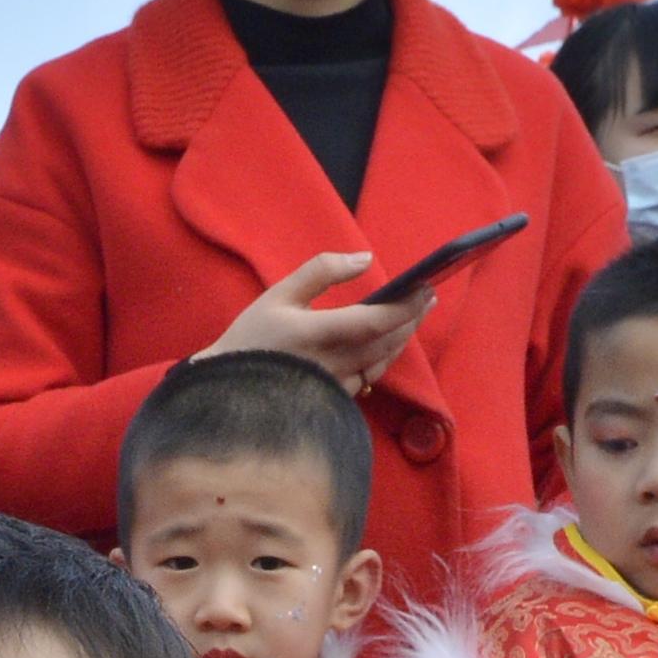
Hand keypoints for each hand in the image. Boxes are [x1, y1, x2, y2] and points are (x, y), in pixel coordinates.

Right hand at [204, 253, 431, 396]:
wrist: (229, 393)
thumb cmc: (252, 339)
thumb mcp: (279, 295)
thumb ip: (322, 271)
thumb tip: (364, 258)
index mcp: (320, 334)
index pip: (376, 321)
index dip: (405, 306)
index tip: (425, 287)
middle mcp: (334, 363)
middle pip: (388, 341)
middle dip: (412, 317)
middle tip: (428, 297)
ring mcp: (336, 385)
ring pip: (383, 361)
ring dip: (403, 337)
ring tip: (414, 316)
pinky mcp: (334, 399)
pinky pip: (370, 377)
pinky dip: (385, 358)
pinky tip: (389, 344)